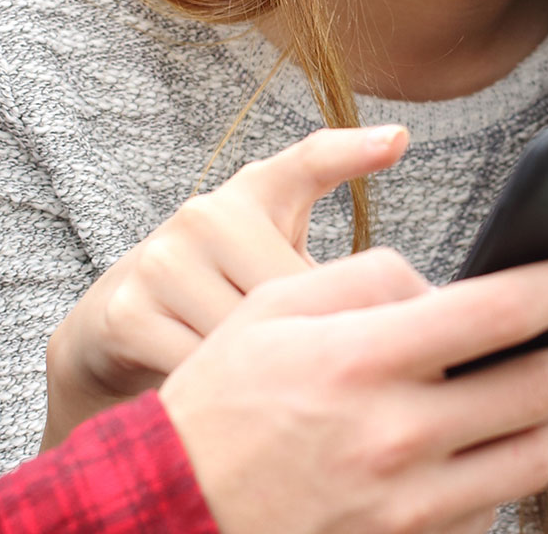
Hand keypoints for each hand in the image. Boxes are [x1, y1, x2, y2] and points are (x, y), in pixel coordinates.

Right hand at [43, 125, 408, 445]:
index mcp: (255, 195)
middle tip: (323, 374)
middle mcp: (206, 215)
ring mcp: (163, 262)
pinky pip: (204, 370)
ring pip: (249, 338)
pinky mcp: (129, 314)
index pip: (306, 165)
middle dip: (317, 343)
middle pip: (293, 294)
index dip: (351, 152)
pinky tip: (231, 405)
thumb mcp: (276, 263)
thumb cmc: (223, 292)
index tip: (396, 142)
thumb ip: (337, 273)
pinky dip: (225, 400)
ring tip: (270, 390)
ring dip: (269, 380)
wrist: (118, 324)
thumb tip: (429, 304)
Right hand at [160, 245, 547, 533]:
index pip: (500, 310)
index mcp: (364, 359)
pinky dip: (512, 474)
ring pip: (535, 458)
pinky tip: (507, 447)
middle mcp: (397, 434)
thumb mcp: (273, 310)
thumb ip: (369, 280)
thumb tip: (443, 285)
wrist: (169, 509)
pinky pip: (492, 508)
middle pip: (542, 389)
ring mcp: (407, 502)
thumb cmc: (219, 402)